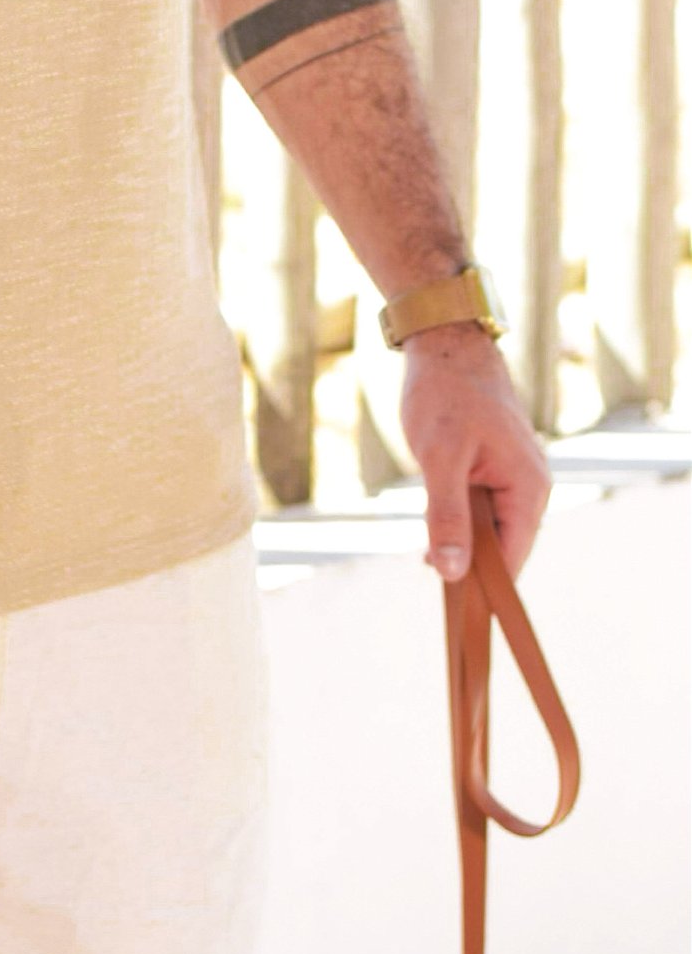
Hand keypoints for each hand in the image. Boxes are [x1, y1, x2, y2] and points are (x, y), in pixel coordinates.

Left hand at [398, 323, 553, 583]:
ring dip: (459, 538)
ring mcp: (514, 476)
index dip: (485, 588)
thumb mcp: (439, 457)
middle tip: (426, 569)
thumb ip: (446, 516)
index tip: (454, 612)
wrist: (444, 341)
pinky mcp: (495, 466)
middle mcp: (530, 487)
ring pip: (488, 527)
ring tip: (424, 551)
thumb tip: (452, 573)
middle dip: (467, 561)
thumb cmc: (444, 393)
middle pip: (502, 548)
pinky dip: (458, 518)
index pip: (513, 560)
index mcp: (528, 489)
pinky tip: (431, 523)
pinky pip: (480, 507)